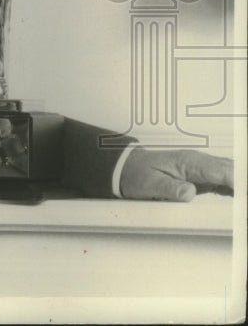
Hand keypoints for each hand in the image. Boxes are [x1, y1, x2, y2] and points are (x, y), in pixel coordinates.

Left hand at [119, 148, 233, 201]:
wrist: (129, 168)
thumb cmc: (138, 174)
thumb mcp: (149, 184)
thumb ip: (169, 188)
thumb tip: (189, 192)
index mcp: (188, 161)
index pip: (220, 170)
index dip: (236, 182)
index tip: (242, 193)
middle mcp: (198, 161)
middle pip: (230, 170)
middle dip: (241, 183)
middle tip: (244, 204)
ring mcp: (202, 168)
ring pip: (230, 172)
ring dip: (239, 184)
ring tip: (242, 204)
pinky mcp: (203, 175)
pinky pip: (225, 179)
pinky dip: (235, 186)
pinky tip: (238, 197)